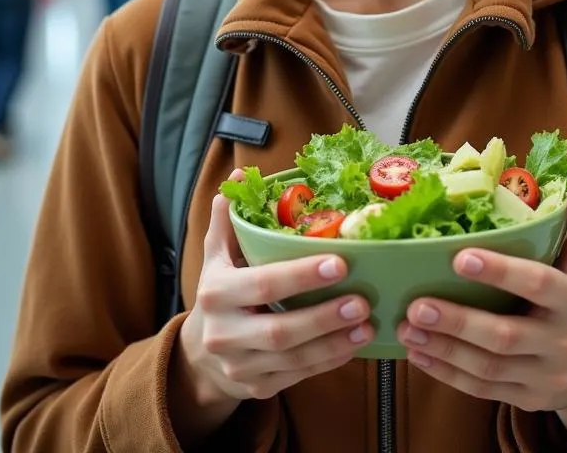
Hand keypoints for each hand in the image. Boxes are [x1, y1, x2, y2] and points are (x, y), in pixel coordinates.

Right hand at [169, 172, 373, 446]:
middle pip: (279, 331)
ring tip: (367, 324)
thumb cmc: (221, 291)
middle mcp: (224, 333)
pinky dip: (327, 362)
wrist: (200, 353)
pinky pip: (297, 377)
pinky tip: (352, 345)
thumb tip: (239, 180)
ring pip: (292, 359)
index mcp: (216, 292)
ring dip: (334, 343)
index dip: (302, 275)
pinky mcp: (257, 387)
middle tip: (362, 301)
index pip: (263, 283)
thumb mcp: (217, 255)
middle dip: (324, 317)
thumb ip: (229, 220)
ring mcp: (239, 366)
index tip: (340, 263)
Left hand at [398, 190, 566, 448]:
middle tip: (417, 306)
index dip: (499, 271)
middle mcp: (563, 343)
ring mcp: (546, 377)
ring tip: (408, 328)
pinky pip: (482, 389)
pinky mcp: (528, 400)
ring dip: (444, 349)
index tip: (458, 258)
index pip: (538, 283)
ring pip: (488, 367)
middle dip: (457, 322)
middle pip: (505, 336)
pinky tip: (419, 354)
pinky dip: (447, 373)